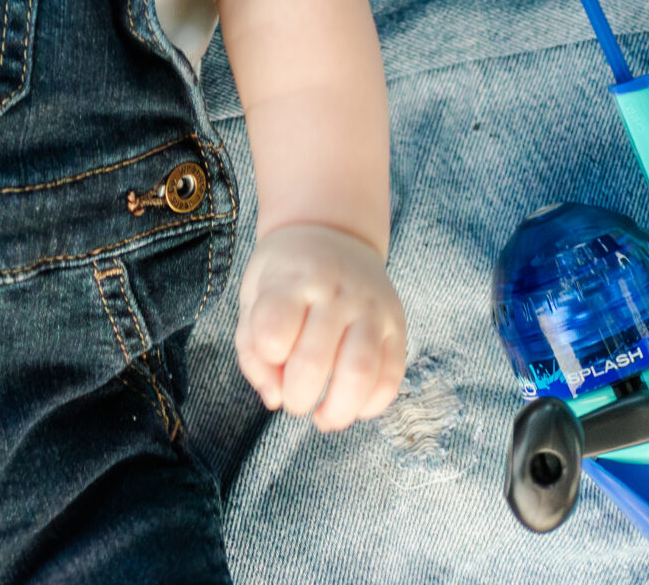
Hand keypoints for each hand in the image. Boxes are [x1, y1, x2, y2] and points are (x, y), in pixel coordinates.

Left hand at [236, 224, 406, 429]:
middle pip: (315, 360)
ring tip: (323, 418)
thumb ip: (252, 348)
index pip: (274, 329)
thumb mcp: (254, 294)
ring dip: (338, 411)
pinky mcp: (396, 325)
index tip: (270, 357)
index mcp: (292, 278)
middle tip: (294, 401)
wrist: (333, 231)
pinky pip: (392, 377)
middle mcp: (335, 290)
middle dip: (298, 397)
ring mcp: (370, 307)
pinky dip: (372, 405)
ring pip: (360, 372)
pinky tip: (352, 405)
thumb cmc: (286, 274)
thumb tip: (273, 399)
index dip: (267, 357)